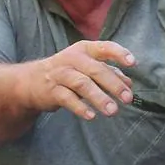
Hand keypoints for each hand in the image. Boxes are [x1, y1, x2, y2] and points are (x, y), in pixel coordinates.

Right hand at [18, 40, 134, 120]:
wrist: (31, 81)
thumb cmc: (66, 72)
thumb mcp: (86, 67)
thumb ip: (108, 72)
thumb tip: (129, 84)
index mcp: (84, 50)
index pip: (104, 47)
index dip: (119, 54)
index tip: (133, 63)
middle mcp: (72, 59)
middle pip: (96, 69)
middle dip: (113, 84)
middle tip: (128, 99)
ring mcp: (61, 74)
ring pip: (82, 84)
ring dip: (99, 98)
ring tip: (112, 111)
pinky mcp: (51, 90)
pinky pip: (67, 99)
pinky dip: (80, 107)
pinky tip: (92, 116)